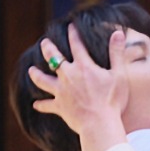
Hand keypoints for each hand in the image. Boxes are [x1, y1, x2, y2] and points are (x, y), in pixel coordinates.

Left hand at [29, 25, 128, 150]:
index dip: (73, 34)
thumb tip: (117, 32)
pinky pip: (47, 105)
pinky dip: (41, 105)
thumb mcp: (118, 74)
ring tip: (31, 70)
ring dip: (36, 74)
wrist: (99, 124)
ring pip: (43, 80)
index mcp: (83, 66)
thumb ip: (116, 53)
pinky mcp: (59, 106)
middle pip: (54, 58)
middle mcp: (68, 76)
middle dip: (48, 48)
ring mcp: (61, 91)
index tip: (70, 26)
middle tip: (44, 43)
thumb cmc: (112, 100)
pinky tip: (35, 105)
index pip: (76, 44)